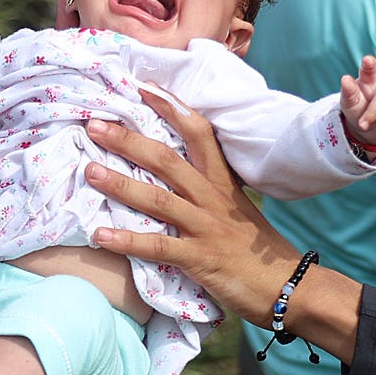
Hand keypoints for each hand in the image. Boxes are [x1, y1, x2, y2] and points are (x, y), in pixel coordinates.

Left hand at [85, 90, 301, 326]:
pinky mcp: (200, 258)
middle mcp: (212, 198)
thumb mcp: (234, 210)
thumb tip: (172, 174)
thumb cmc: (255, 250)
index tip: (142, 88)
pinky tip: (100, 235)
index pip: (199, 133)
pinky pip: (159, 247)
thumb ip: (206, 190)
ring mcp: (206, 227)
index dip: (171, 108)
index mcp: (221, 182)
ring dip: (121, 184)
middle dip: (129, 140)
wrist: (287, 286)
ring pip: (159, 199)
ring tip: (89, 171)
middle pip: (168, 160)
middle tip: (94, 125)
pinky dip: (127, 240)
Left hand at [340, 56, 375, 152]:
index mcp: (370, 81)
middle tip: (363, 124)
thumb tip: (345, 79)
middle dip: (375, 110)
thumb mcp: (349, 103)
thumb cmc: (358, 110)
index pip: (370, 70)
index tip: (367, 61)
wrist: (367, 130)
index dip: (369, 65)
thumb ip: (348, 92)